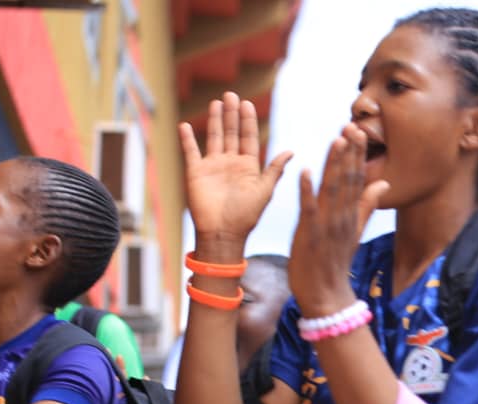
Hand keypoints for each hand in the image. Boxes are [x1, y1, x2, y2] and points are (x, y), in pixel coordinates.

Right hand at [179, 91, 292, 256]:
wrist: (223, 234)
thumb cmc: (247, 216)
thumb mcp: (265, 191)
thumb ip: (275, 169)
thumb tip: (291, 151)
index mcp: (248, 167)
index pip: (248, 138)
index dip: (248, 120)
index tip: (248, 103)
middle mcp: (230, 164)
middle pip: (231, 133)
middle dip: (232, 114)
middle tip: (231, 94)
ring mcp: (213, 167)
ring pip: (214, 138)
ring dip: (215, 120)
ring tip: (216, 102)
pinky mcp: (195, 173)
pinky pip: (190, 152)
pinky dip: (187, 139)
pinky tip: (185, 124)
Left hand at [289, 123, 389, 316]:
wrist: (327, 295)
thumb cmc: (335, 264)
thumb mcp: (354, 232)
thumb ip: (367, 206)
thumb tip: (383, 183)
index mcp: (351, 215)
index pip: (357, 179)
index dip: (357, 155)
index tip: (358, 131)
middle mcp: (342, 217)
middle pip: (348, 179)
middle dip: (349, 152)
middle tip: (352, 125)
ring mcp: (327, 225)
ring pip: (332, 189)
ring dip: (334, 164)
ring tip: (336, 140)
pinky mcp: (310, 234)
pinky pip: (309, 209)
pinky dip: (307, 190)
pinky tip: (305, 170)